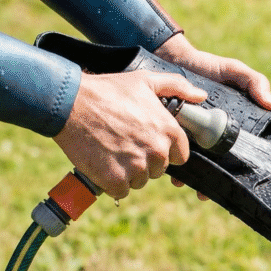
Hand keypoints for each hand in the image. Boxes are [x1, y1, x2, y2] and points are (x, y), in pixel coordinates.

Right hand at [53, 70, 206, 199]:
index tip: (146, 143)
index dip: (163, 151)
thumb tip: (200, 96)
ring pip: (140, 181)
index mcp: (168, 131)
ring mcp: (136, 167)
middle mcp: (157, 151)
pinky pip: (121, 190)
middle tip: (124, 143)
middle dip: (144, 161)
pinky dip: (112, 182)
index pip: (179, 156)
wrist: (70, 103)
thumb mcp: (146, 80)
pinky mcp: (115, 179)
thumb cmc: (107, 90)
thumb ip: (177, 86)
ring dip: (127, 172)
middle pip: (158, 170)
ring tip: (111, 150)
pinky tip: (103, 164)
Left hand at [153, 34, 270, 198]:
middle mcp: (211, 134)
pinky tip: (175, 175)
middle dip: (212, 180)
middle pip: (216, 163)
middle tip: (205, 192)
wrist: (174, 59)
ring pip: (196, 162)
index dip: (237, 168)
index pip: (237, 150)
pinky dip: (175, 166)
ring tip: (188, 184)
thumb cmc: (209, 66)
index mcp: (229, 125)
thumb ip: (255, 82)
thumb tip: (270, 105)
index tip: (235, 180)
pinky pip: (174, 152)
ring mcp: (192, 135)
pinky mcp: (173, 132)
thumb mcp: (235, 71)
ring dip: (193, 177)